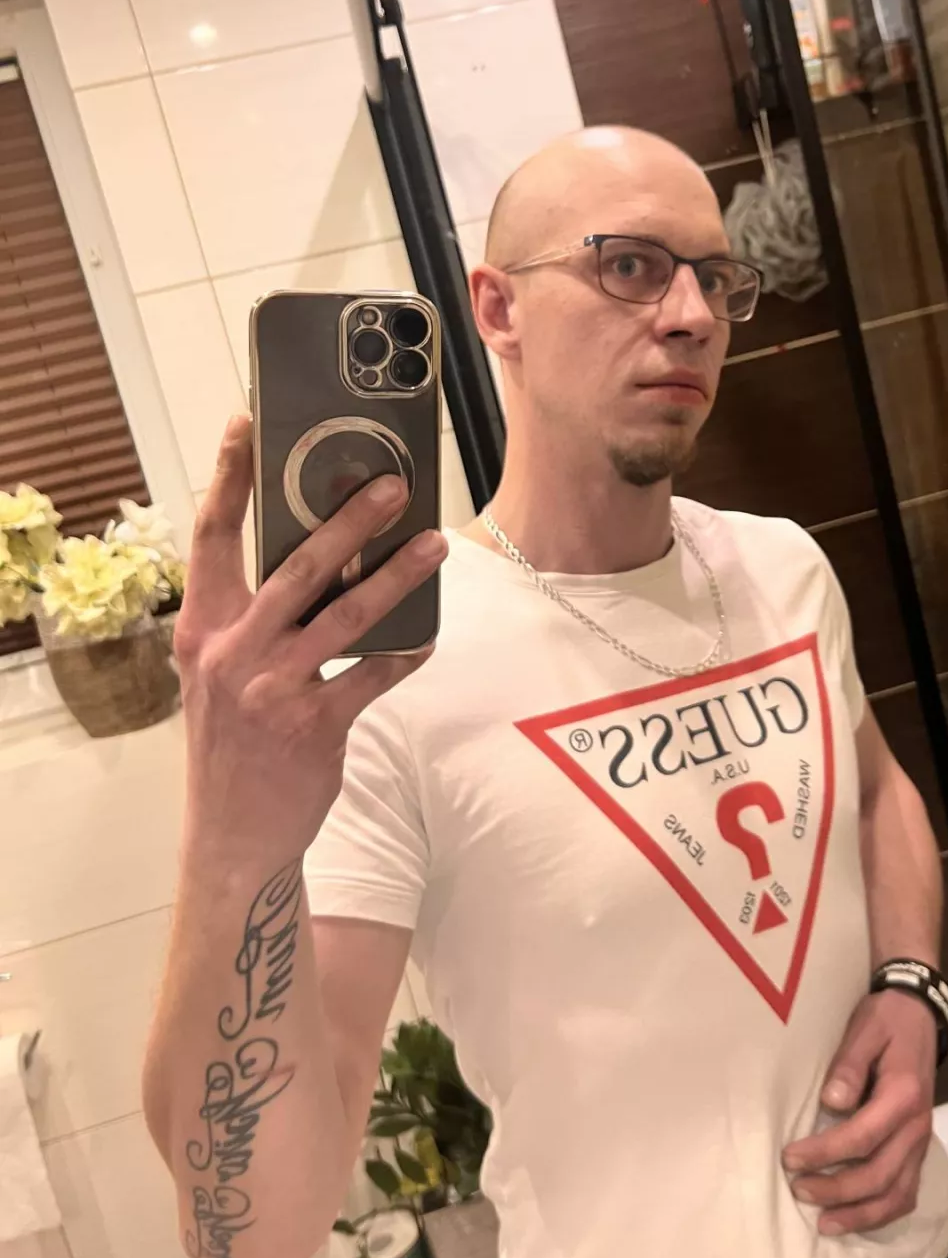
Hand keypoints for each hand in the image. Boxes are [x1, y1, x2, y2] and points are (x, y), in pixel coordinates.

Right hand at [174, 415, 446, 865]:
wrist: (232, 834)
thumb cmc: (232, 740)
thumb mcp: (218, 671)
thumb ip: (251, 615)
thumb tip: (316, 551)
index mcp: (201, 627)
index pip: (211, 535)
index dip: (229, 476)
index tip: (248, 423)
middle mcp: (233, 651)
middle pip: (298, 567)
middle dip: (349, 521)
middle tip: (394, 484)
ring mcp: (274, 688)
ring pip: (347, 616)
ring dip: (397, 577)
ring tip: (434, 545)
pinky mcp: (315, 725)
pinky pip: (374, 676)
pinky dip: (405, 652)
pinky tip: (430, 632)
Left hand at [782, 989, 937, 1235]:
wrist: (920, 1017)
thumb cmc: (887, 1021)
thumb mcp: (865, 1028)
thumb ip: (849, 1065)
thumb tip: (832, 1101)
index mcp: (902, 1096)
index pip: (862, 1137)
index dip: (824, 1153)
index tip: (789, 1158)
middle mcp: (916, 1127)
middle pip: (879, 1175)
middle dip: (836, 1190)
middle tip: (797, 1189)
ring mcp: (920, 1142)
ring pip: (897, 1194)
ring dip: (860, 1214)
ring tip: (824, 1223)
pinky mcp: (917, 1149)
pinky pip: (906, 1193)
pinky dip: (882, 1213)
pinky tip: (855, 1218)